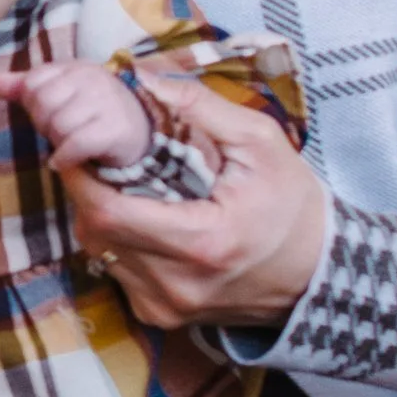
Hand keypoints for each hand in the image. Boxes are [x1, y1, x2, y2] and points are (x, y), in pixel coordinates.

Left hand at [0, 55, 156, 178]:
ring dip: (58, 143)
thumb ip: (26, 87)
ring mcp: (108, 103)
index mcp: (77, 67)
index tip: (50, 113)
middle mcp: (94, 79)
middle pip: (42, 104)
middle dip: (44, 124)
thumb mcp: (61, 94)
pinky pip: (74, 145)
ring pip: (58, 126)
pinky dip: (64, 158)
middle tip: (61, 131)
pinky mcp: (115, 130)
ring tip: (71, 143)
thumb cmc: (92, 113)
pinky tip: (65, 161)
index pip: (33, 83)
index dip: (32, 104)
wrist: (140, 134)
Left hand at [65, 74, 328, 329]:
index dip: (81, 175)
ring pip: (100, 253)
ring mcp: (165, 306)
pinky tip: (142, 220)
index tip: (78, 144)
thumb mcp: (261, 144)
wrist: (318, 277)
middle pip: (96, 232)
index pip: (108, 212)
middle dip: (88, 190)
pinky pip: (116, 271)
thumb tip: (142, 79)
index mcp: (202, 243)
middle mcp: (176, 284)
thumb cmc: (293, 208)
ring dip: (101, 216)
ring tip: (124, 186)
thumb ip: (200, 107)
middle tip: (100, 157)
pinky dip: (119, 242)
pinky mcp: (160, 317)